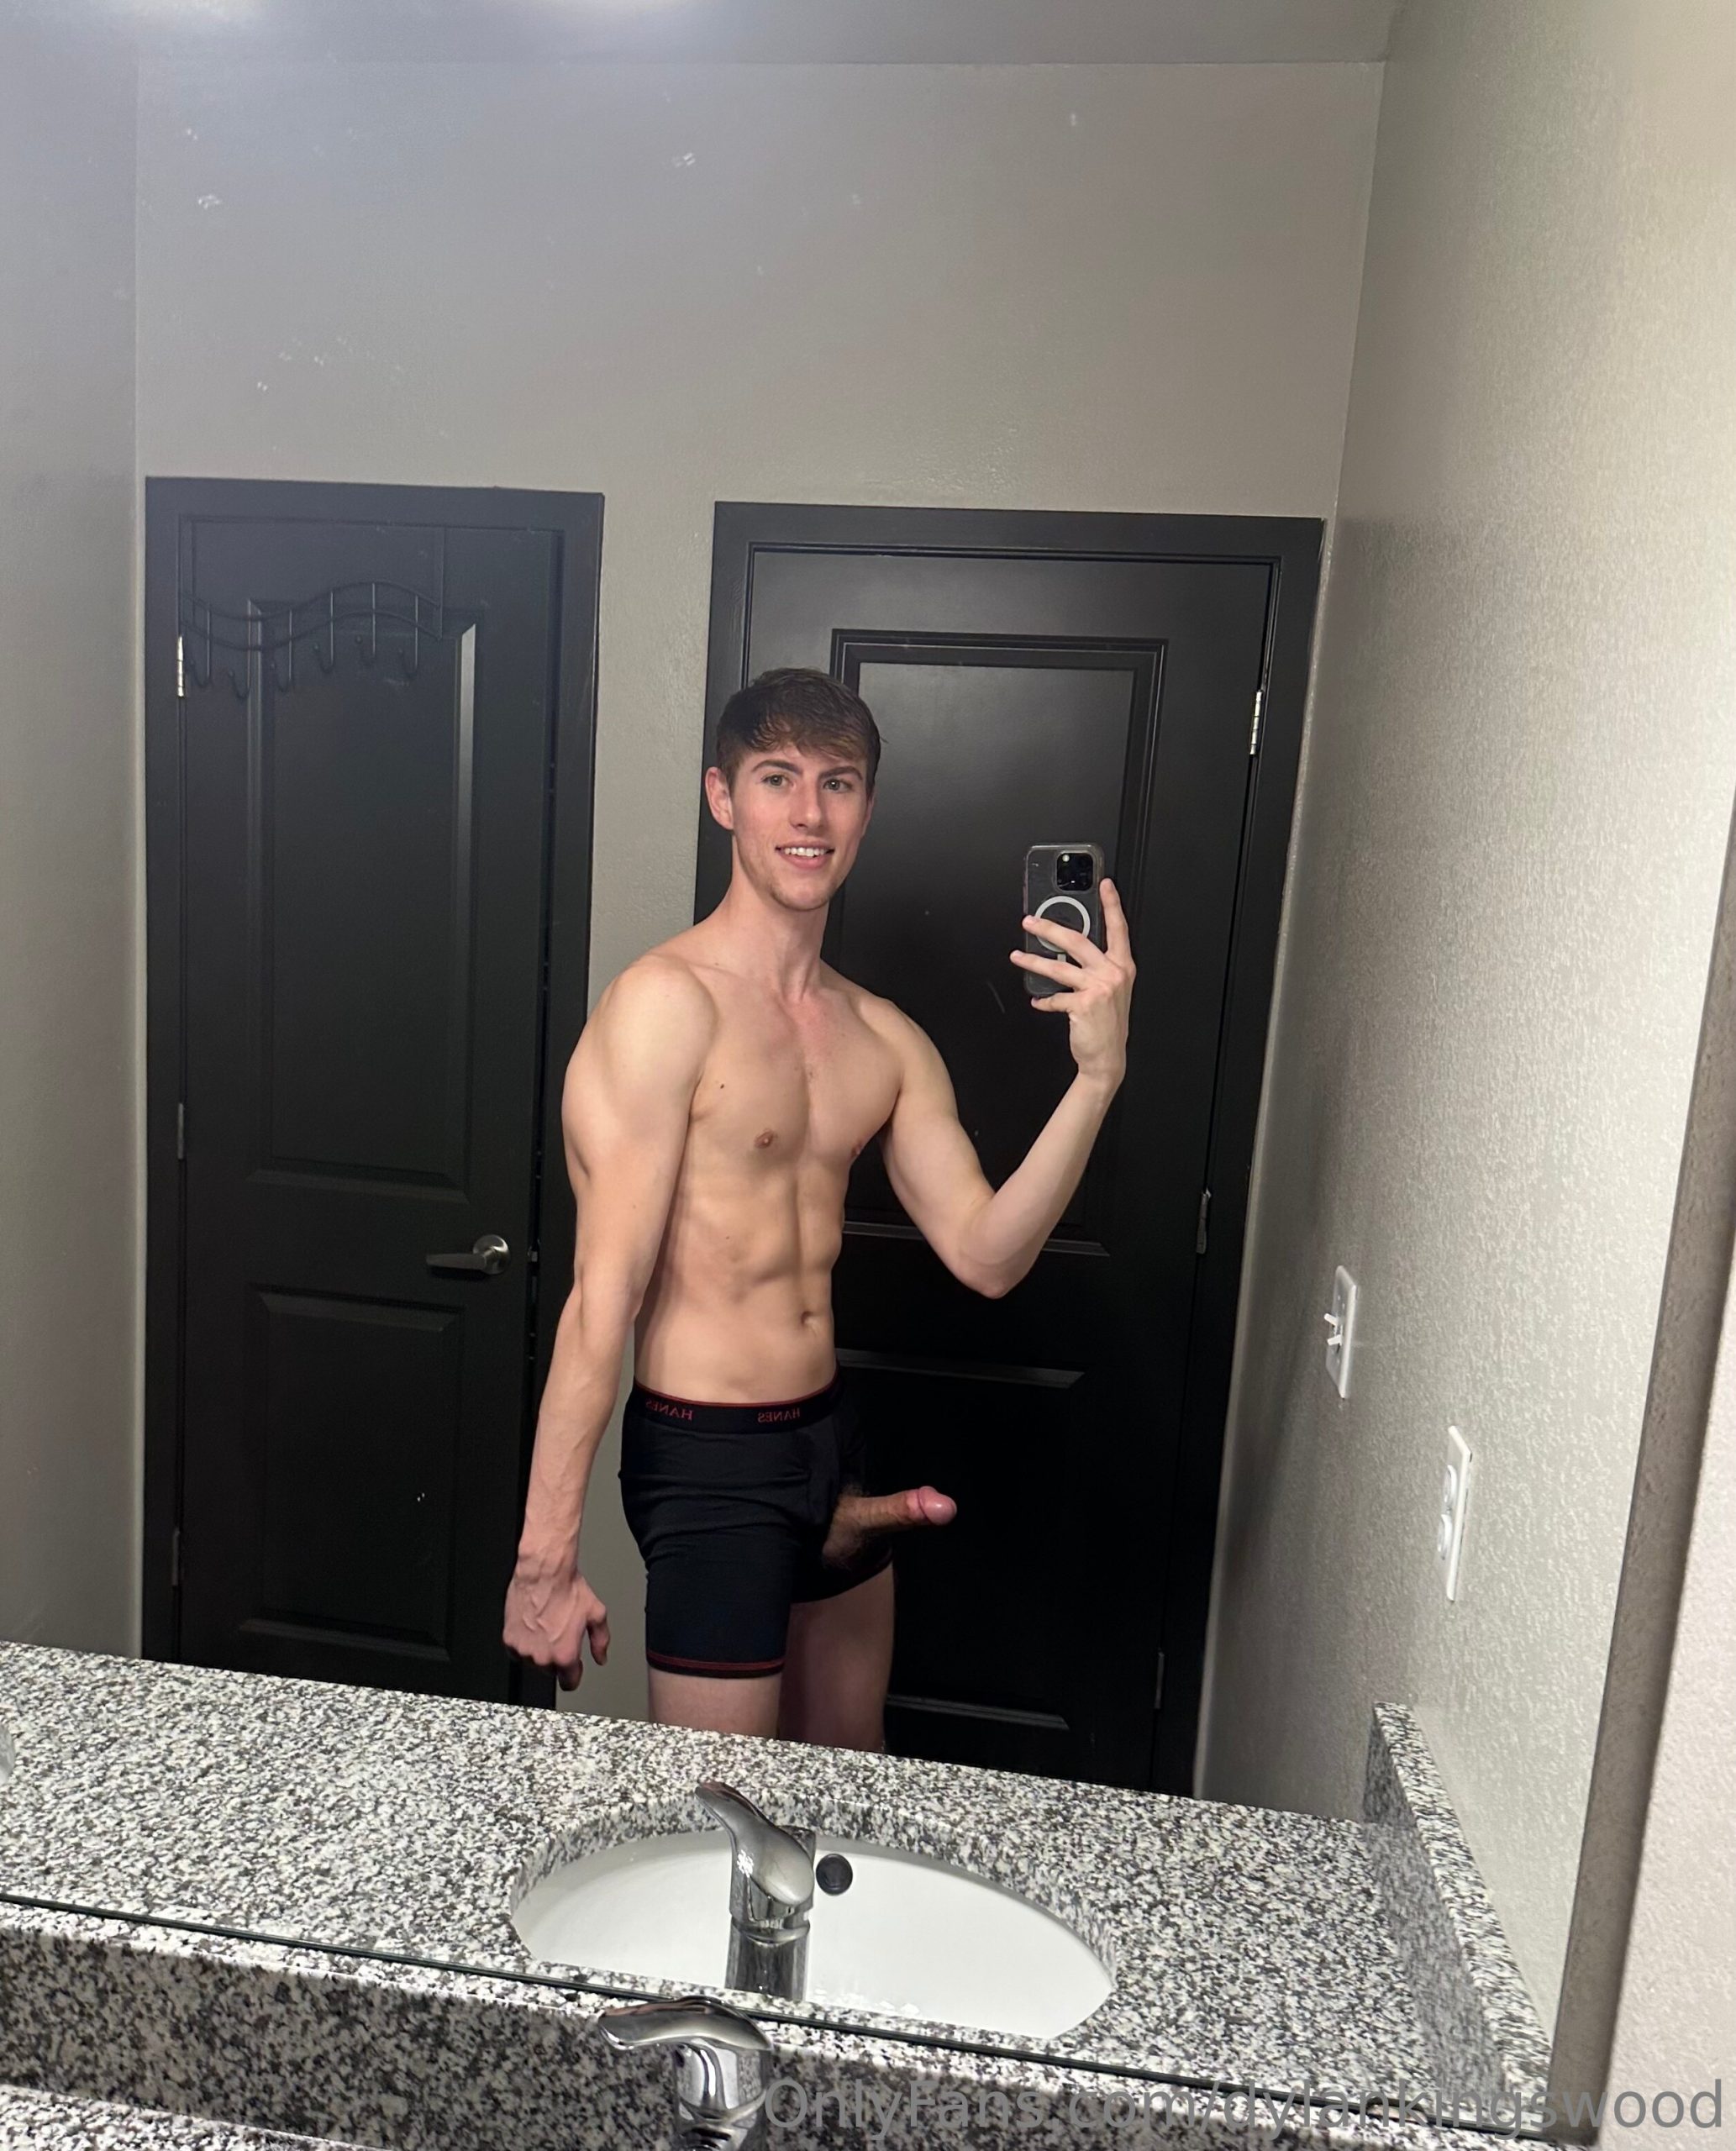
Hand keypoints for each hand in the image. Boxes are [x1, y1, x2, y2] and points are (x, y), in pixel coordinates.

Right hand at [503, 1554, 609, 1692]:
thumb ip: (600, 1641)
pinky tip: (532, 1627)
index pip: (569, 1683)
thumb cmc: (568, 1589)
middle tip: (560, 1635)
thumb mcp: (596, 1614)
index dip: (574, 1676)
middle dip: (557, 1657)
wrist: (544, 1573)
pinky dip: (524, 1644)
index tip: (574, 1669)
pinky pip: (517, 1652)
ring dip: (539, 1651)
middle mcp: (542, 1657)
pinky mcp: (509, 1640)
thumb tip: (600, 1657)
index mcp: (565, 1655)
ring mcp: (524, 1650)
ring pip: (533, 1662)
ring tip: (546, 1627)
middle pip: (551, 1671)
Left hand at [1010, 876, 1135, 1090]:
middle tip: (1030, 922)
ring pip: (1058, 967)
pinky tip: (1037, 1001)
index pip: (1118, 929)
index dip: (1112, 905)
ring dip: (1033, 962)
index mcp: (1122, 966)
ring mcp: (1099, 988)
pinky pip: (1054, 997)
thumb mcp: (1111, 990)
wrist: (1107, 1058)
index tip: (1105, 885)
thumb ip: (1097, 968)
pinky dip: (1043, 1000)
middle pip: (1077, 940)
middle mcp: (1112, 973)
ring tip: (1017, 957)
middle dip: (1049, 928)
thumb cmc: (1107, 1024)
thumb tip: (1069, 949)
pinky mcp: (1083, 1004)